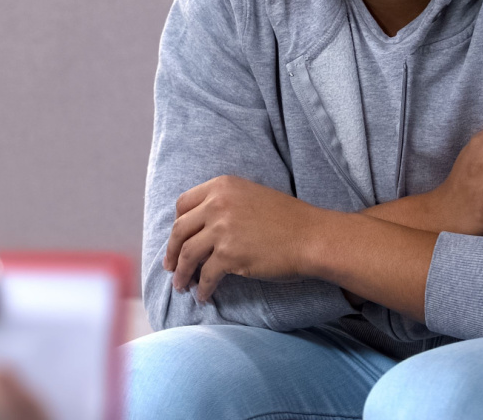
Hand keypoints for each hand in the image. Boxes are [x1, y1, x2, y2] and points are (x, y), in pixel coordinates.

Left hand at [163, 174, 326, 302]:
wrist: (312, 237)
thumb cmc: (288, 220)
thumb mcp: (251, 196)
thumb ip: (225, 203)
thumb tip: (202, 225)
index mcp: (222, 186)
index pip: (183, 203)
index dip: (178, 223)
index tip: (178, 239)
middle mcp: (217, 204)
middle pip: (180, 230)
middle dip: (172, 251)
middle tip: (170, 267)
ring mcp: (221, 230)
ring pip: (187, 255)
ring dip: (181, 274)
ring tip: (181, 286)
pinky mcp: (228, 255)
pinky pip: (205, 276)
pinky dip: (202, 289)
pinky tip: (203, 296)